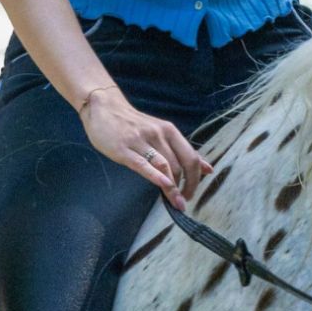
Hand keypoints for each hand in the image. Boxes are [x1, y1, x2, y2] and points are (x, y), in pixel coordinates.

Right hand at [78, 88, 209, 209]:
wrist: (103, 107)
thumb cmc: (133, 124)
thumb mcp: (161, 132)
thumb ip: (182, 150)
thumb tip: (208, 169)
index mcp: (169, 131)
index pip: (191, 158)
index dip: (195, 179)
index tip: (191, 193)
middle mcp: (158, 135)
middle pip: (179, 165)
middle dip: (185, 187)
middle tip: (182, 202)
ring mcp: (140, 141)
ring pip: (164, 166)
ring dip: (173, 188)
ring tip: (176, 203)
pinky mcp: (124, 149)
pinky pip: (143, 164)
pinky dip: (156, 176)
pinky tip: (164, 186)